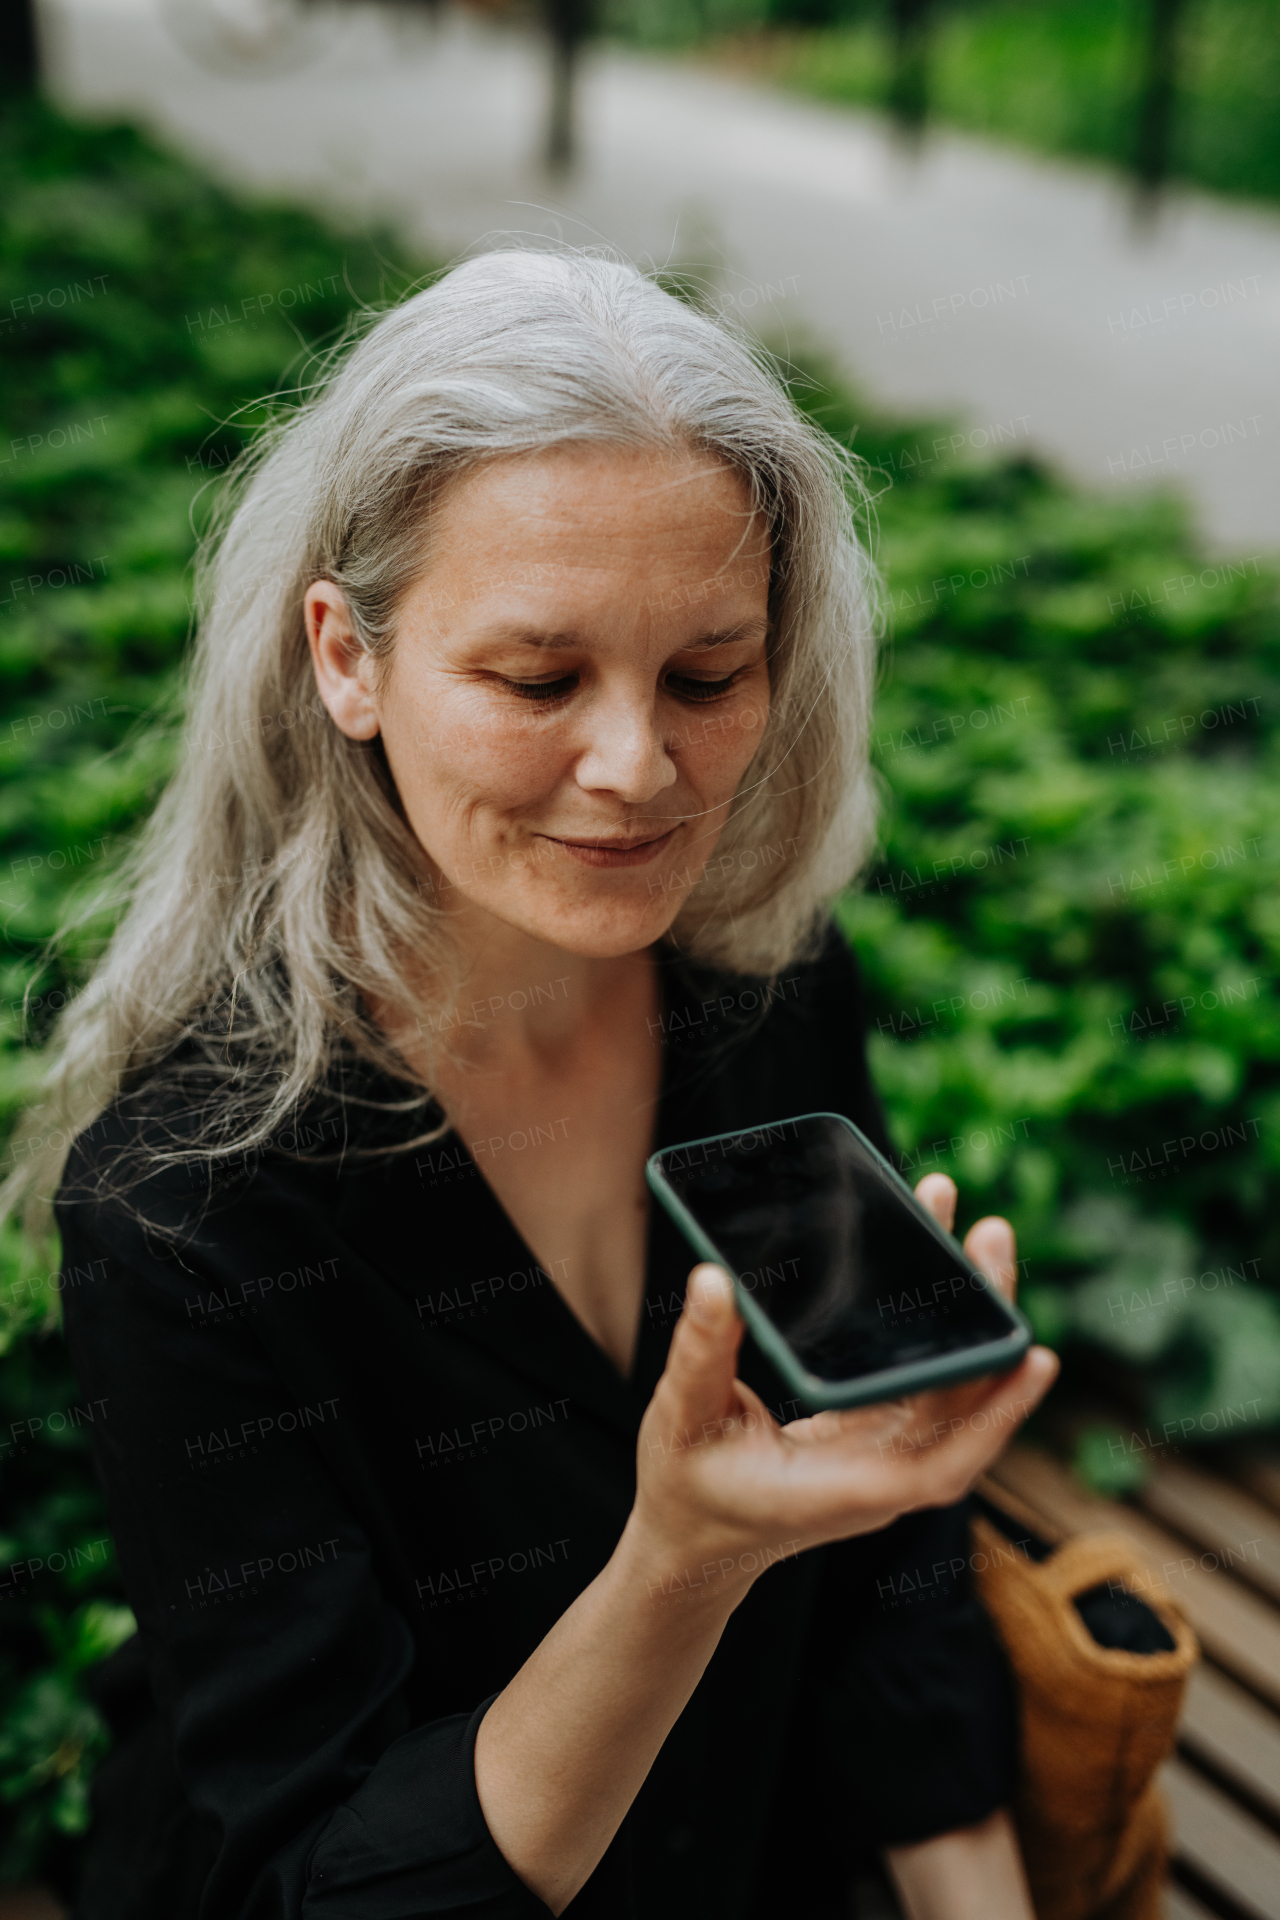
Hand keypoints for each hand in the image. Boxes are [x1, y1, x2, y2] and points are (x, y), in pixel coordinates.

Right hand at [628, 1176, 1055, 1599]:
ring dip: (965, 1312)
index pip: (945, 1461)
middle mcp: (880, 1472)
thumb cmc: (687, 1491)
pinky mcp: (873, 1430)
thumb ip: (698, 1353)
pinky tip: (935, 1270)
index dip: (996, 1414)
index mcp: (845, 1488)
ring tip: (973, 1231)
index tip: (1037, 1357)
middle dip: (986, 1323)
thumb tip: (714, 1281)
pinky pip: (922, 1377)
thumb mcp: (681, 1419)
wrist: (693, 1542)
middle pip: (959, 1402)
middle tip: (993, 1236)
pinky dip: (936, 1327)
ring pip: (946, 1382)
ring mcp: (882, 1452)